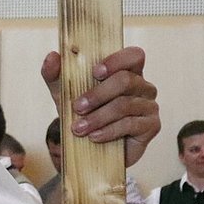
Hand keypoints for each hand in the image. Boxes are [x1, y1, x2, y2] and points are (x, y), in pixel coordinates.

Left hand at [41, 46, 158, 166]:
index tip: (95, 72)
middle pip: (125, 80)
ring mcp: (149, 106)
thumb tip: (52, 56)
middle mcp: (143, 86)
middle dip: (97, 95)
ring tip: (79, 129)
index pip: (133, 55)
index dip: (117, 60)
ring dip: (98, 117)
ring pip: (125, 105)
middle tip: (77, 107)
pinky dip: (108, 131)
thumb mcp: (64, 94)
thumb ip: (56, 75)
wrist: (90, 148)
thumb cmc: (83, 114)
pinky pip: (130, 124)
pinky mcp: (152, 126)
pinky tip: (94, 137)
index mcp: (127, 71)